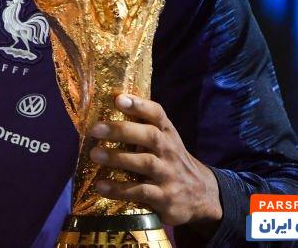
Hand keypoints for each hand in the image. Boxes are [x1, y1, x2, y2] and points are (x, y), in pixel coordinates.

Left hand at [88, 93, 222, 226]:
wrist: (202, 195)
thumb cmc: (171, 161)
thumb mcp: (166, 142)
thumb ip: (143, 128)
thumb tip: (109, 108)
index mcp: (168, 134)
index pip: (157, 114)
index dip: (139, 105)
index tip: (119, 99)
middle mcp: (170, 151)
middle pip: (150, 136)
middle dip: (122, 130)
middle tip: (95, 129)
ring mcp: (169, 174)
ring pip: (145, 163)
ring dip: (118, 158)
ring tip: (94, 154)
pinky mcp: (165, 198)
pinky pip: (141, 192)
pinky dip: (120, 189)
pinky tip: (101, 186)